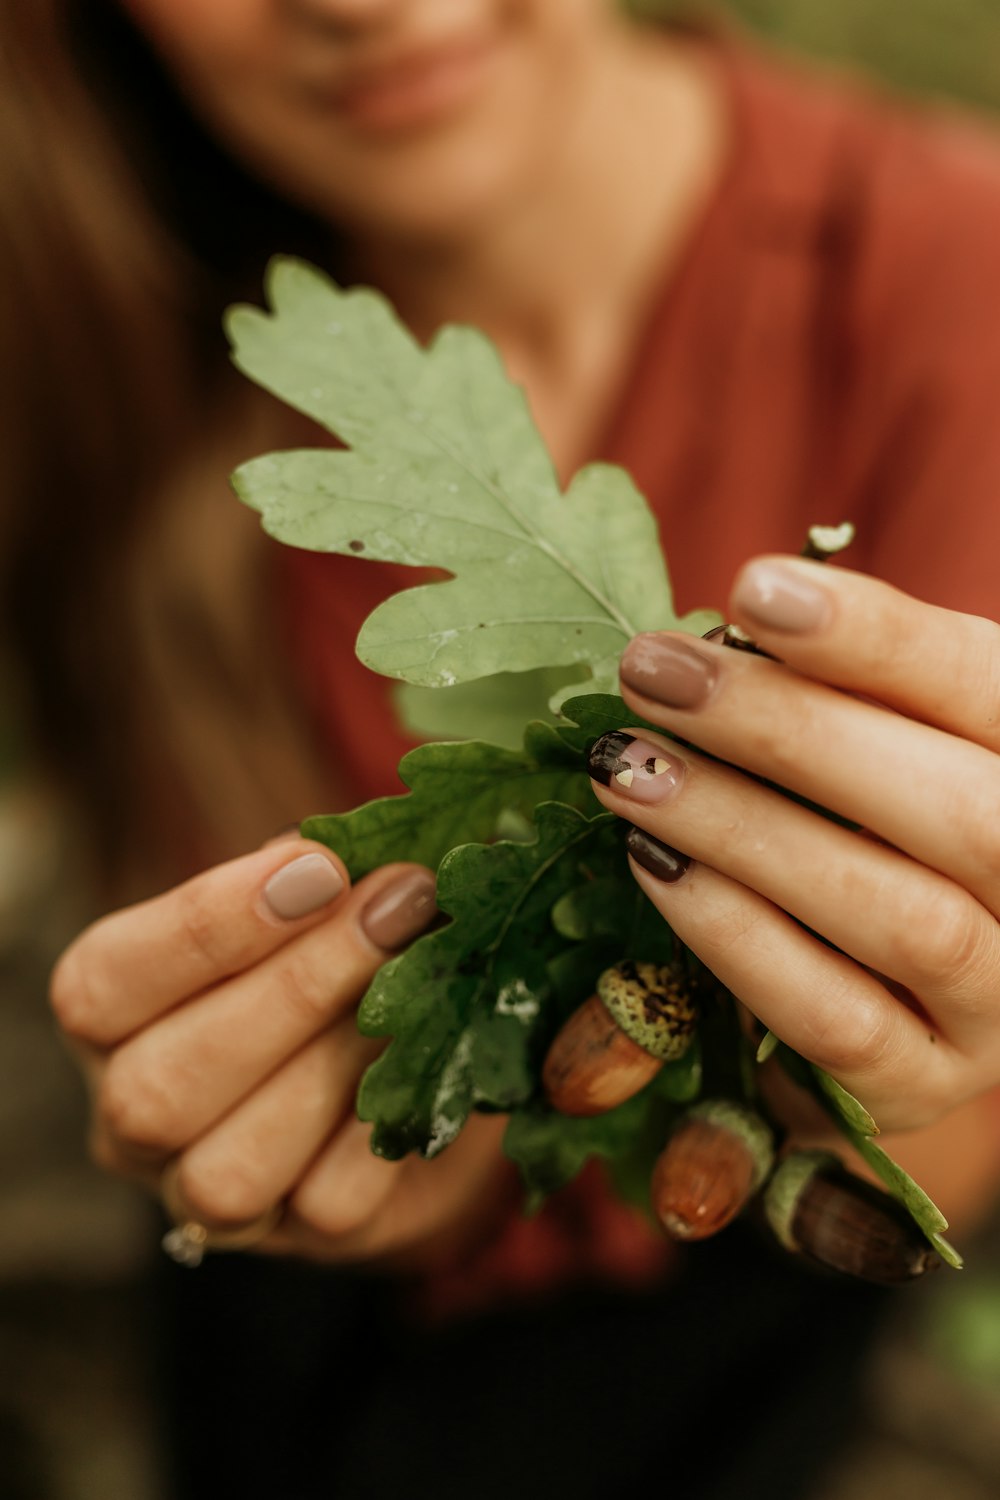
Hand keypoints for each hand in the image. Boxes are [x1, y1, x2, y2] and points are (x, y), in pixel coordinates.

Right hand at [50, 839, 508, 1265]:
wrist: (416, 1059)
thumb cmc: (333, 952)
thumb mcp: (310, 902)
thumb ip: (319, 880)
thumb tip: (376, 852)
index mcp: (109, 1016)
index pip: (105, 984)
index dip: (208, 924)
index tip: (319, 865)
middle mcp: (131, 1119)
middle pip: (159, 1088)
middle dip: (292, 988)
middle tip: (399, 906)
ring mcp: (206, 1196)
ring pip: (229, 1170)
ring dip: (339, 1062)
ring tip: (424, 978)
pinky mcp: (299, 1237)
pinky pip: (328, 1206)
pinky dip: (386, 1129)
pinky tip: (437, 1057)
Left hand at [587, 555, 999, 1137]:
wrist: (889, 993)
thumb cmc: (868, 824)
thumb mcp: (872, 744)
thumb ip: (829, 695)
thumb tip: (709, 643)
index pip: (985, 690)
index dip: (876, 638)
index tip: (753, 589)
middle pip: (955, 809)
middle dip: (791, 731)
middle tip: (654, 671)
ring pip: (898, 916)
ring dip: (747, 831)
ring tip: (628, 767)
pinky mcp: (925, 1085)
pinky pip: (836, 1020)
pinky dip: (737, 937)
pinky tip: (653, 864)